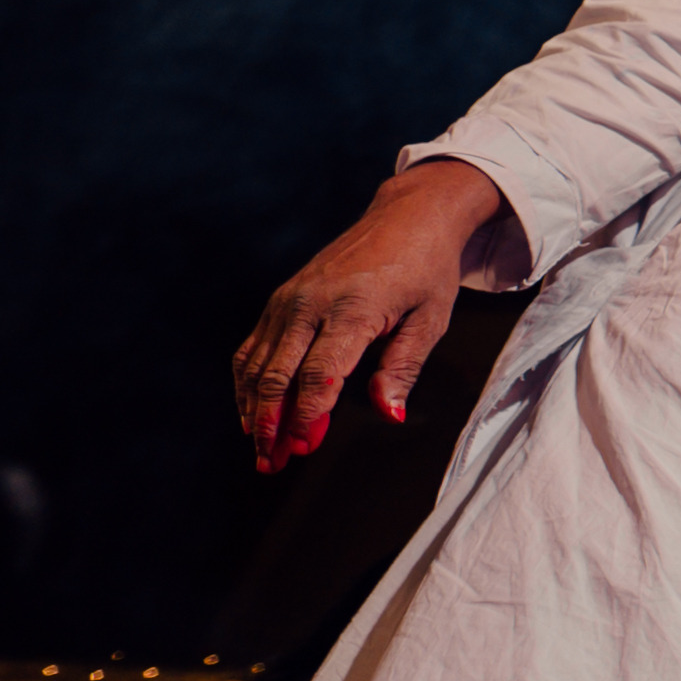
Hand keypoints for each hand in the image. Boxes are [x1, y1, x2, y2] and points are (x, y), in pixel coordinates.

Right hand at [232, 159, 504, 468]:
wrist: (407, 216)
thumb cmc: (426, 270)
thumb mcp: (431, 320)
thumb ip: (403, 368)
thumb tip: (389, 415)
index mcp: (353, 308)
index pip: (319, 374)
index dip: (306, 416)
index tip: (303, 448)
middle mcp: (311, 302)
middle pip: (278, 374)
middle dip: (272, 425)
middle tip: (273, 464)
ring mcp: (289, 298)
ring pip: (256, 364)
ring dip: (255, 411)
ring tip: (262, 451)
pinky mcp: (280, 298)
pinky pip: (253, 347)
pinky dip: (249, 384)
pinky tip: (255, 413)